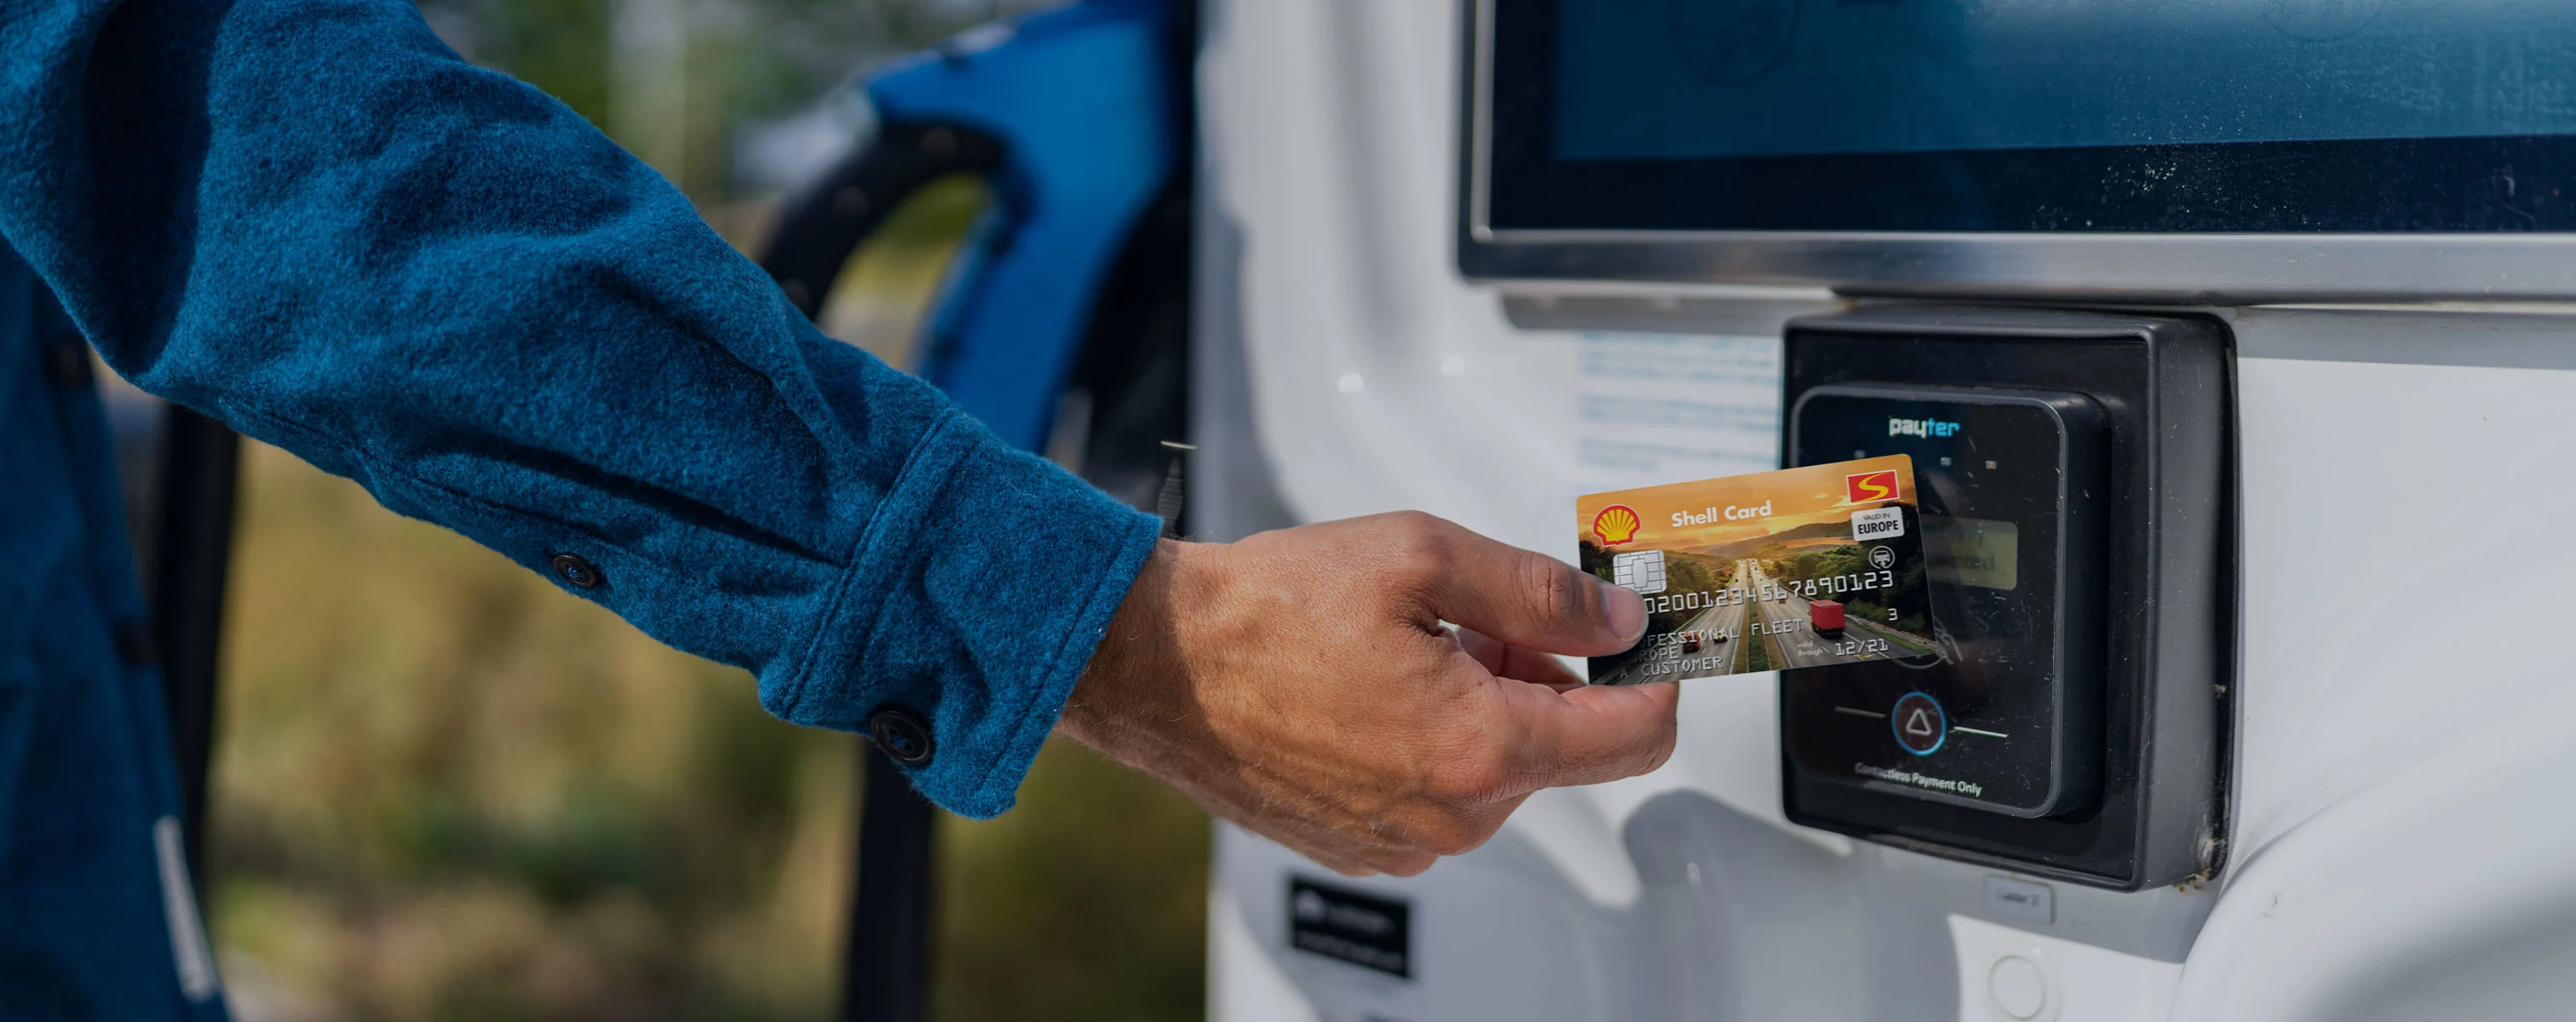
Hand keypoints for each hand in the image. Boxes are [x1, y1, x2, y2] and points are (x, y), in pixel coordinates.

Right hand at [1058, 511, 1673, 876]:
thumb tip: (1612, 620)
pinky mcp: (1363, 846)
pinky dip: (1430, 741)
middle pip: (1560, 750)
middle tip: (1473, 616)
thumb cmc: (1263, 612)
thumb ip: (1539, 594)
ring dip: (1482, 706)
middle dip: (1541, 678)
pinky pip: (1438, 797)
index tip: (1649, 644)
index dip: (1655, 680)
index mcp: (1477, 748)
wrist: (1155, 665)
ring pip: (1497, 772)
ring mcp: (1404, 841)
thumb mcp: (1421, 558)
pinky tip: (1373, 690)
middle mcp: (1449, 816)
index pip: (1631, 739)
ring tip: (1404, 647)